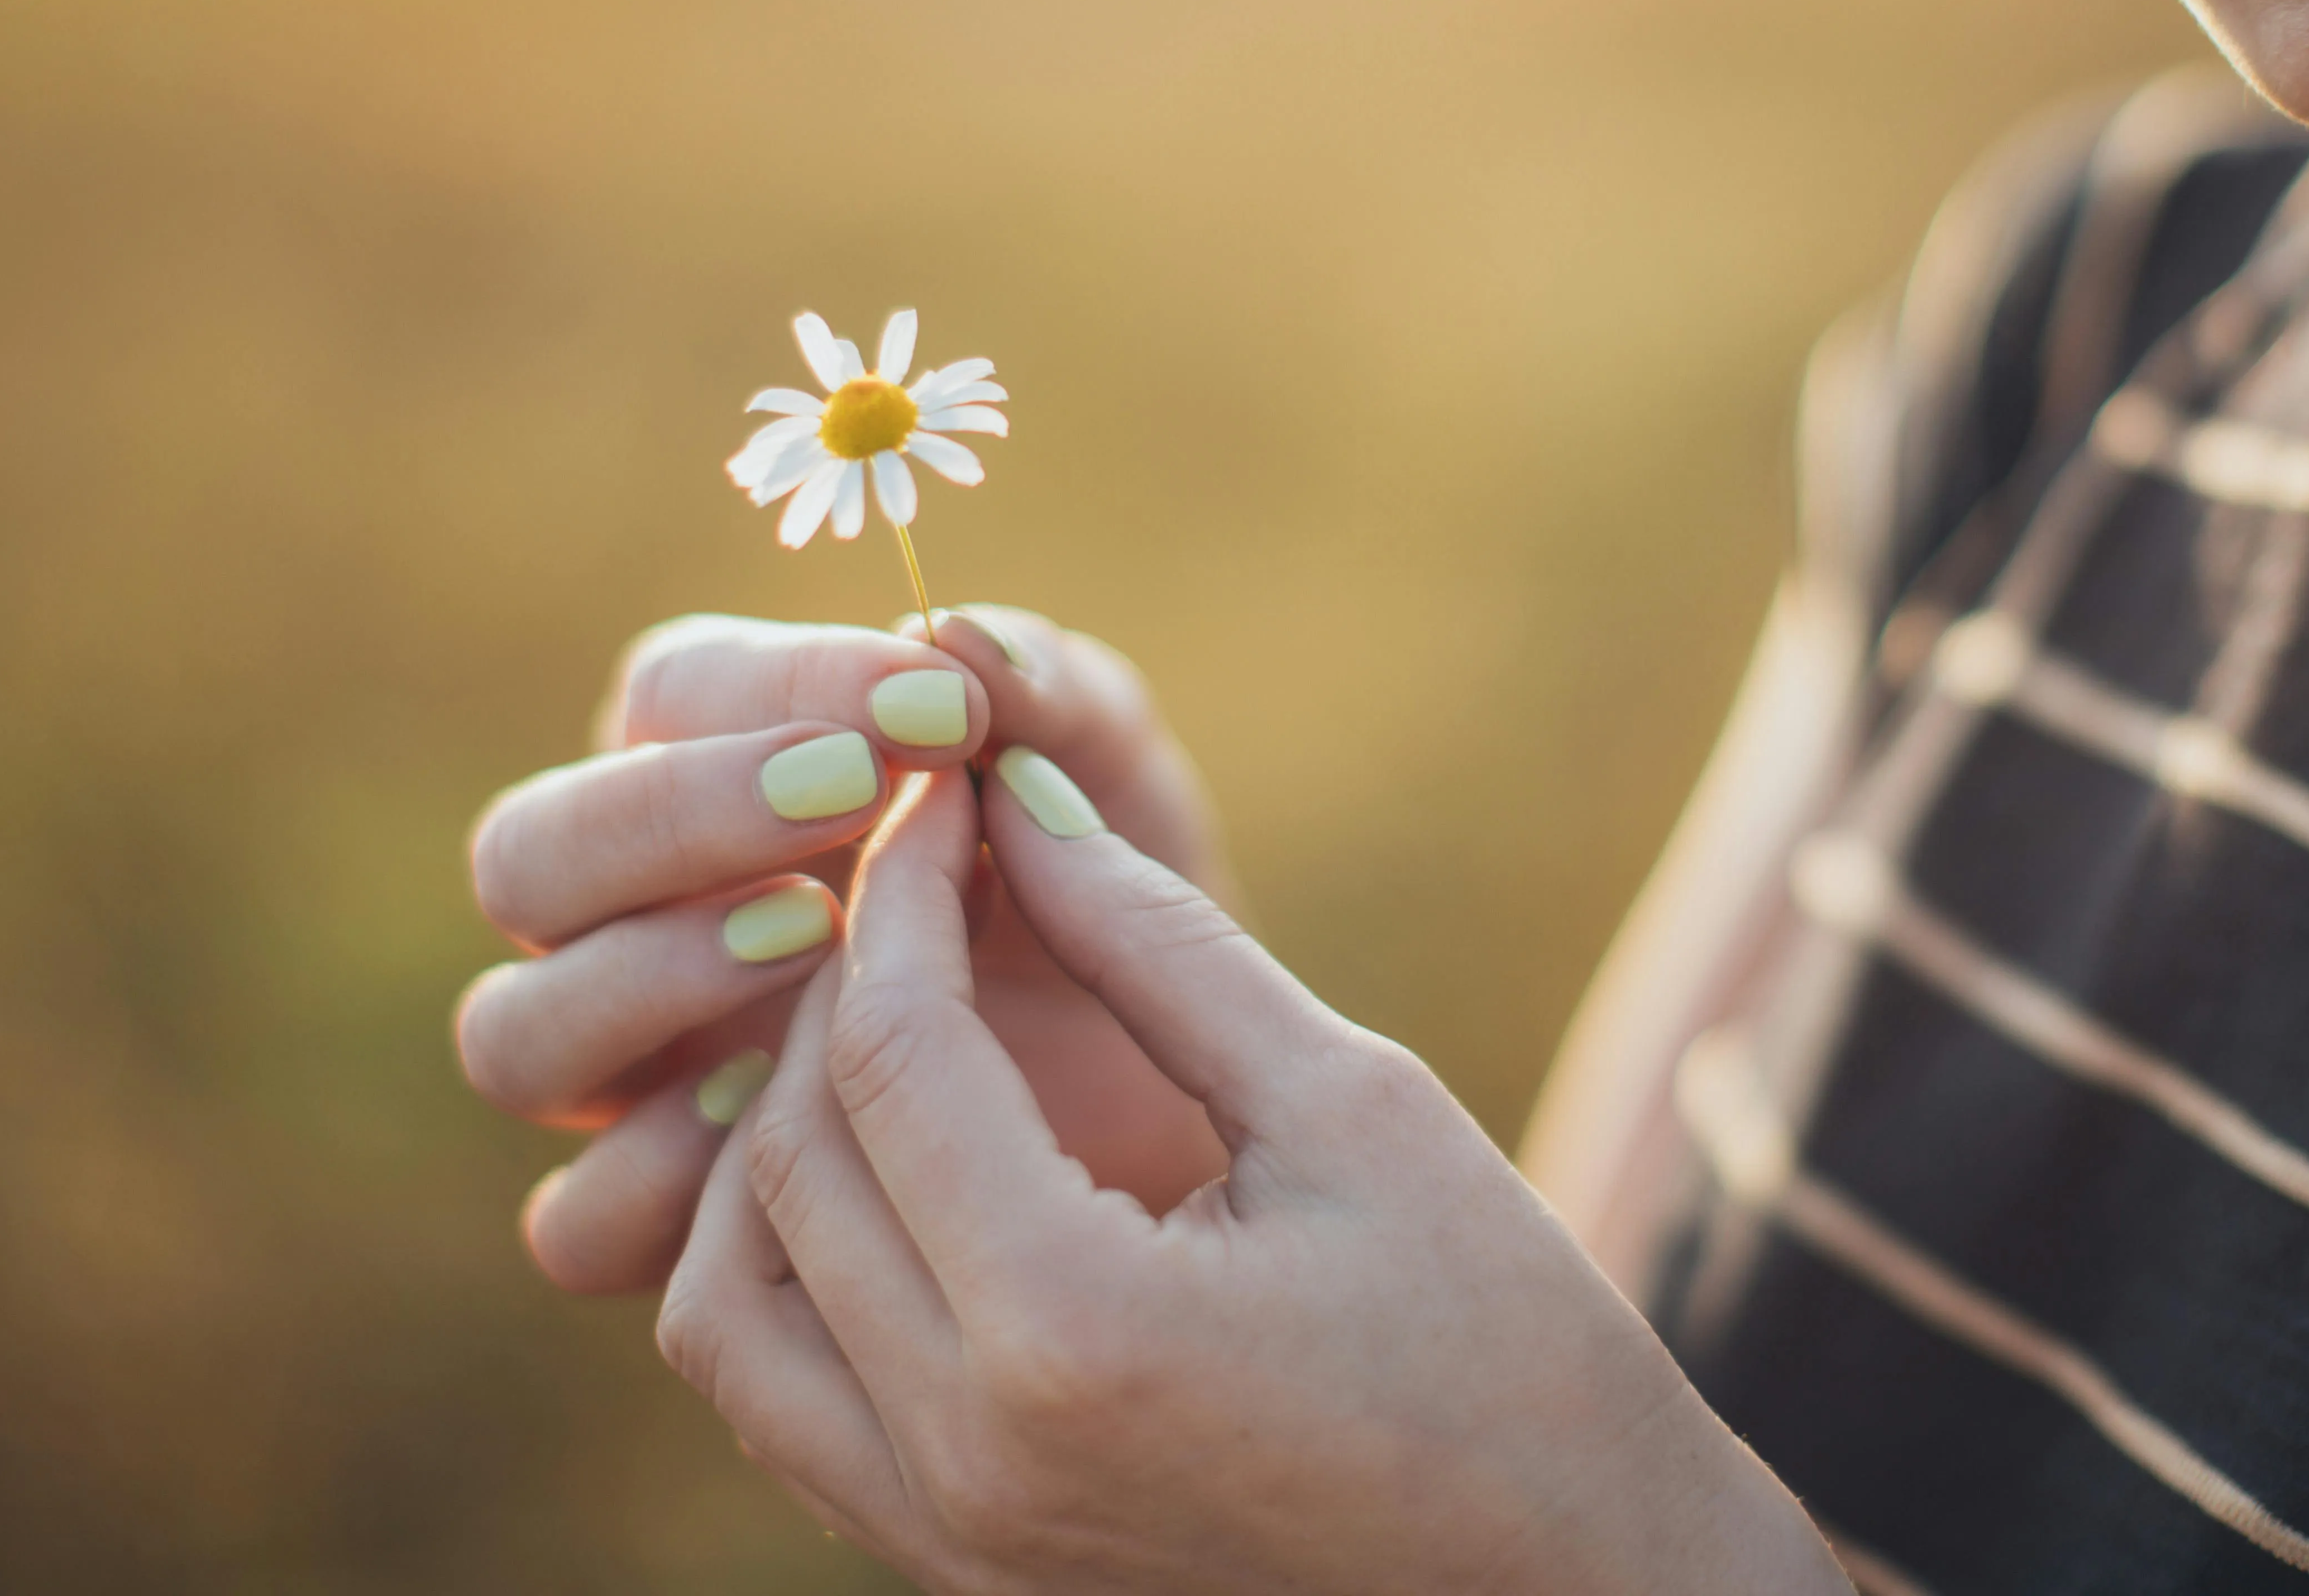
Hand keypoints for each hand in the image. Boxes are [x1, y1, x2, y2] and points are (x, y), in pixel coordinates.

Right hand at [458, 606, 1229, 1293]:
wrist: (1185, 1110)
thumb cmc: (1121, 909)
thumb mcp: (1113, 790)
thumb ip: (1052, 698)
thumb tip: (959, 633)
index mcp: (717, 771)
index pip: (665, 693)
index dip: (778, 686)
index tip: (934, 707)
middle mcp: (634, 921)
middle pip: (527, 854)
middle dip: (672, 817)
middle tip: (848, 800)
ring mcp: (633, 1079)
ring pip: (516, 1033)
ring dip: (645, 977)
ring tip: (817, 941)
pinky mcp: (664, 1224)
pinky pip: (576, 1222)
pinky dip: (660, 1173)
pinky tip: (795, 1112)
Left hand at [662, 762, 1840, 1595]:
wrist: (1578, 1589)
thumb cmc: (1510, 1343)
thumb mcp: (1352, 1103)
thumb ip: (1160, 945)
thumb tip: (1018, 802)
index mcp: (1073, 1330)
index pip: (893, 1057)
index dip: (904, 895)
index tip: (944, 793)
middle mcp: (967, 1454)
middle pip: (793, 1160)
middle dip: (838, 986)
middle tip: (924, 879)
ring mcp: (946, 1535)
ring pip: (730, 1298)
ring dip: (777, 1138)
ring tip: (890, 1024)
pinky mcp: (955, 1569)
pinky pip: (782, 1403)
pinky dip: (792, 1265)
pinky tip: (895, 1170)